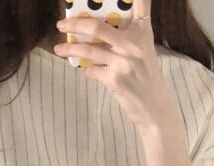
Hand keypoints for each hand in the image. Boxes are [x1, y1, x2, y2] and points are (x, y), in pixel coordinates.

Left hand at [53, 0, 178, 134]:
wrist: (154, 107)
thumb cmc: (147, 76)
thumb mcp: (144, 50)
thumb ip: (128, 36)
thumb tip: (100, 28)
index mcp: (142, 32)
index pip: (141, 4)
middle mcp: (132, 44)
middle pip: (96, 26)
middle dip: (75, 23)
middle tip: (61, 24)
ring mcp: (121, 62)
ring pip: (88, 50)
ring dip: (70, 49)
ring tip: (59, 49)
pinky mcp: (113, 80)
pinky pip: (92, 70)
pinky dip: (87, 69)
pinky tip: (86, 68)